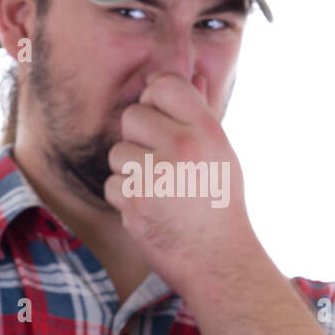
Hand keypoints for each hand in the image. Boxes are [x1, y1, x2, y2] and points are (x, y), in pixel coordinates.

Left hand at [103, 72, 263, 297]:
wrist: (219, 260)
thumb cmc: (220, 204)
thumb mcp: (222, 154)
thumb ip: (201, 114)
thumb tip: (192, 74)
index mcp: (207, 131)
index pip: (164, 85)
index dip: (156, 98)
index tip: (160, 117)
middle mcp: (182, 148)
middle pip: (132, 116)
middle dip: (139, 137)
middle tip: (160, 162)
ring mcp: (156, 176)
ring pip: (117, 152)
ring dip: (130, 170)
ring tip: (159, 190)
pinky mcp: (134, 203)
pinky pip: (112, 184)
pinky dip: (126, 198)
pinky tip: (150, 209)